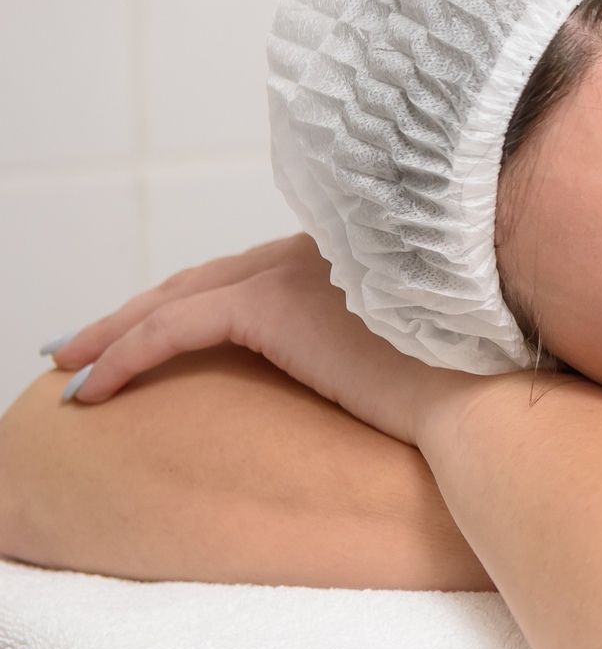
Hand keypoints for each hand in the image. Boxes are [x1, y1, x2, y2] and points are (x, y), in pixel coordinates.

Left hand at [45, 234, 479, 445]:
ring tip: (72, 368)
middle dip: (138, 310)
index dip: (195, 298)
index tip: (154, 329)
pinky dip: (124, 354)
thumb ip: (386, 335)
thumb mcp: (424, 349)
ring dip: (114, 333)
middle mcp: (323, 249)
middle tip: (86, 343)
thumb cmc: (471, 389)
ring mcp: (297, 270)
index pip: (254, 273)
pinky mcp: (273, 305)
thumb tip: (373, 371)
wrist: (483, 399)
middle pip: (206, 278)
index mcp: (360, 254)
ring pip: (178, 297)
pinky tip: (94, 389)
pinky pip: (174, 327)